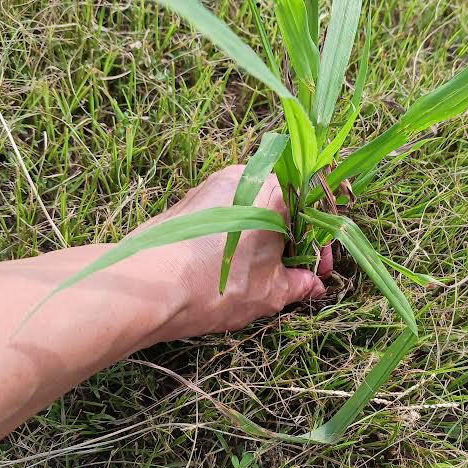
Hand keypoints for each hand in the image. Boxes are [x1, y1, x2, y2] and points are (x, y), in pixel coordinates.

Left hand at [128, 165, 329, 342]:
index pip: (315, 205)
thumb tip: (313, 285)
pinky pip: (231, 212)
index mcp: (274, 189)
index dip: (322, 242)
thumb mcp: (269, 292)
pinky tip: (237, 267)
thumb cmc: (215, 283)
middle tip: (296, 274)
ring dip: (268, 238)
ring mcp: (214, 184)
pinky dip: (242, 235)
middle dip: (295, 240)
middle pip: (286, 202)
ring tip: (265, 274)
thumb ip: (299, 284)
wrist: (144, 286)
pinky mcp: (191, 199)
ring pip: (256, 207)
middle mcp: (245, 175)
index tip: (320, 270)